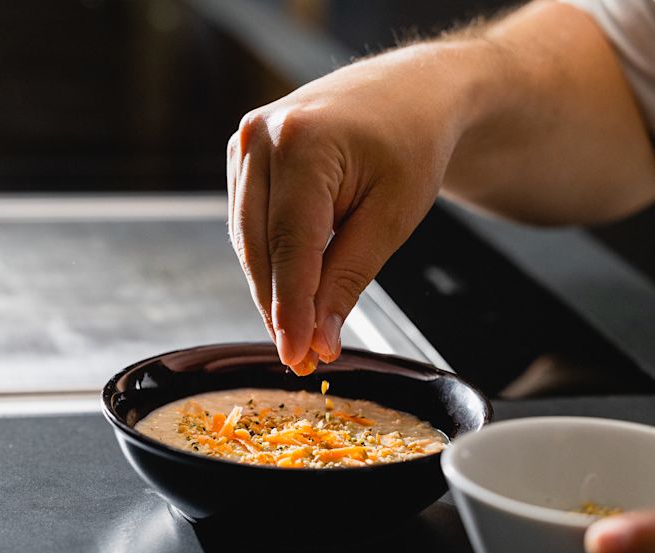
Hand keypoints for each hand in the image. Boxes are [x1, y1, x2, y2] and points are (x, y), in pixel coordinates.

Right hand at [226, 44, 478, 373]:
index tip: (297, 356)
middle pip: (261, 248)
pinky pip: (247, 221)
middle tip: (303, 356)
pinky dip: (268, 259)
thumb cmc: (411, 145)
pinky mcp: (244, 154)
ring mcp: (245, 142)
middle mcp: (260, 138)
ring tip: (298, 332)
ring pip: (248, 240)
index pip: (291, 247)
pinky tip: (288, 287)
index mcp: (302, 144)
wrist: (407, 93)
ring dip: (271, 289)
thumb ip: (348, 278)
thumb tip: (318, 339)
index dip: (291, 310)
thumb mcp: (391, 217)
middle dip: (280, 308)